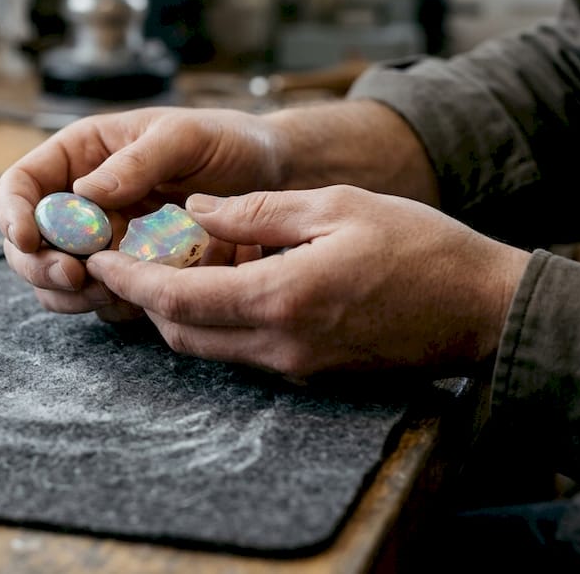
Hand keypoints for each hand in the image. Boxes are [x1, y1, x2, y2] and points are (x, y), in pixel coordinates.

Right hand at [0, 107, 285, 318]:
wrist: (272, 173)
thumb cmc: (226, 140)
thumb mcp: (183, 138)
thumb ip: (136, 163)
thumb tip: (84, 194)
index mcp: (82, 154)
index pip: (22, 184)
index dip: (13, 214)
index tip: (29, 239)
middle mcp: (83, 198)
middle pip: (29, 242)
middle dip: (41, 265)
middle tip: (74, 278)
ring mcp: (103, 238)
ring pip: (58, 279)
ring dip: (73, 294)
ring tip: (111, 290)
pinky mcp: (128, 270)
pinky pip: (101, 298)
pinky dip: (111, 304)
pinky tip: (142, 296)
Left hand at [85, 186, 531, 378]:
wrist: (481, 310)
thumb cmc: (421, 249)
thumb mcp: (337, 207)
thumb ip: (259, 211)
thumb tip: (198, 209)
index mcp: (280, 299)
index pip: (176, 299)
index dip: (129, 279)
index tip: (97, 257)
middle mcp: (279, 345)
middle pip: (182, 332)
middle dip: (145, 298)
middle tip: (126, 256)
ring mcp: (296, 366)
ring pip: (210, 346)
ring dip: (180, 311)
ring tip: (170, 264)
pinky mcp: (311, 372)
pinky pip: (244, 350)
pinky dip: (219, 320)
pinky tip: (225, 283)